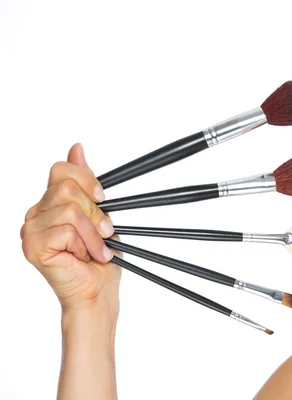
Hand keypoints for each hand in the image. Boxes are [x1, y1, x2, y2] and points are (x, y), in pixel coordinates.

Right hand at [20, 143, 120, 312]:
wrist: (99, 292)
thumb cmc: (100, 258)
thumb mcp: (100, 214)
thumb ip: (86, 183)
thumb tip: (76, 148)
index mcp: (50, 203)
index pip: (60, 170)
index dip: (86, 180)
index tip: (102, 198)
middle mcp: (35, 214)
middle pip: (65, 187)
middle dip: (94, 211)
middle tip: (103, 234)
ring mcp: (30, 229)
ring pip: (69, 209)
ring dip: (92, 232)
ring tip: (96, 250)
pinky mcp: (32, 246)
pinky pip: (66, 229)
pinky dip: (84, 244)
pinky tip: (84, 257)